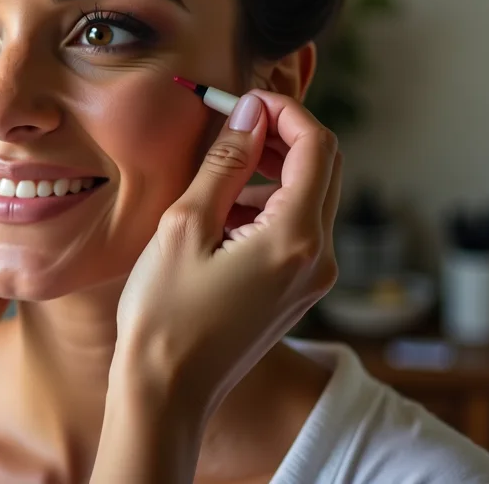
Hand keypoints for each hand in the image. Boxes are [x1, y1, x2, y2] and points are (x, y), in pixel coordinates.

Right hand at [112, 90, 342, 419]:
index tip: (245, 99)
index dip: (286, 111)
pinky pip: (296, 230)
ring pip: (310, 198)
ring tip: (216, 175)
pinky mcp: (298, 291)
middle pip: (324, 168)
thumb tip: (249, 114)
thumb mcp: (185, 225)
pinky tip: (221, 215)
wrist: (167, 390)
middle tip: (233, 122)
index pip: (318, 147)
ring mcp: (313, 278)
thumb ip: (225, 163)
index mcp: (295, 238)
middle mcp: (319, 257)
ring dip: (272, 171)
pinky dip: (267, 206)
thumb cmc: (165, 313)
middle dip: (283, 136)